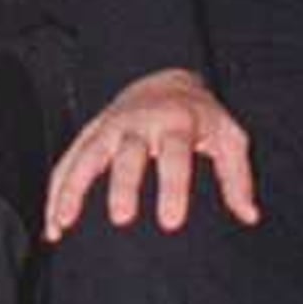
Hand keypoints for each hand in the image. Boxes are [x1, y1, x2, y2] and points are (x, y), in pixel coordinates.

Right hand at [44, 67, 258, 239]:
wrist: (167, 78)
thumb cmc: (201, 118)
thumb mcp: (229, 138)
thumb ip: (238, 177)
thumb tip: (249, 216)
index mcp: (176, 123)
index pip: (175, 156)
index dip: (173, 188)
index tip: (170, 223)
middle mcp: (139, 122)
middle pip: (128, 154)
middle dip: (123, 185)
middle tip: (121, 219)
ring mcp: (109, 126)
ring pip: (87, 155)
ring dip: (73, 188)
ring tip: (64, 223)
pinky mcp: (90, 133)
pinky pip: (68, 161)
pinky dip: (57, 191)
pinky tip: (53, 225)